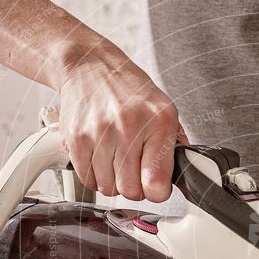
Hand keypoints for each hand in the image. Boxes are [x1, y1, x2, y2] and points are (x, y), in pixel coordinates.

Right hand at [57, 46, 187, 200]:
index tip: (154, 185)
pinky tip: (100, 156)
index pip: (157, 184)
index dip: (156, 191)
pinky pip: (87, 179)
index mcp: (159, 122)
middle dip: (133, 187)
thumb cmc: (129, 90)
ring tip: (115, 158)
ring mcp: (100, 133)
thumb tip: (182, 176)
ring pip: (107, 188)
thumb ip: (174, 145)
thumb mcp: (164, 110)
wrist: (90, 67)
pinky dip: (94, 174)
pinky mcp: (76, 139)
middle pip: (130, 191)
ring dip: (112, 180)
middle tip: (133, 170)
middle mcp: (129, 126)